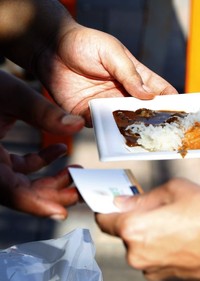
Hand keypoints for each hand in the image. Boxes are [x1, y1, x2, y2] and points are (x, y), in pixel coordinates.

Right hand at [0, 70, 83, 218]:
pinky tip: (59, 151)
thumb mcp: (11, 93)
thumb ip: (43, 112)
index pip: (8, 191)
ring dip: (50, 180)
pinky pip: (18, 168)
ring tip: (77, 172)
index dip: (35, 204)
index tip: (62, 212)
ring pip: (21, 183)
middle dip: (52, 194)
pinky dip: (40, 163)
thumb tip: (77, 125)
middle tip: (81, 190)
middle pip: (19, 192)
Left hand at [36, 25, 177, 124]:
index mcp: (136, 77)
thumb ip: (129, 73)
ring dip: (132, 129)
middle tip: (162, 133)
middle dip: (154, 122)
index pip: (160, 91)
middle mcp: (124, 94)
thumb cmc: (85, 43)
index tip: (181, 113)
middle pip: (145, 112)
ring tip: (140, 136)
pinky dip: (107, 131)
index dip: (172, 102)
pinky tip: (114, 135)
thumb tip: (149, 95)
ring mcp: (107, 105)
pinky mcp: (87, 113)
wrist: (49, 47)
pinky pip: (100, 126)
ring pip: (125, 123)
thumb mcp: (112, 52)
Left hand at [96, 178, 199, 280]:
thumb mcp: (178, 189)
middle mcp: (137, 254)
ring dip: (150, 229)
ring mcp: (151, 269)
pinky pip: (154, 254)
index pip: (103, 217)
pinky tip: (183, 233)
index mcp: (135, 229)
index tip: (109, 198)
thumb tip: (124, 201)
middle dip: (135, 215)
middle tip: (157, 204)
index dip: (105, 205)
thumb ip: (144, 197)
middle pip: (123, 230)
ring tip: (177, 219)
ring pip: (140, 242)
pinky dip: (161, 243)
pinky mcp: (165, 276)